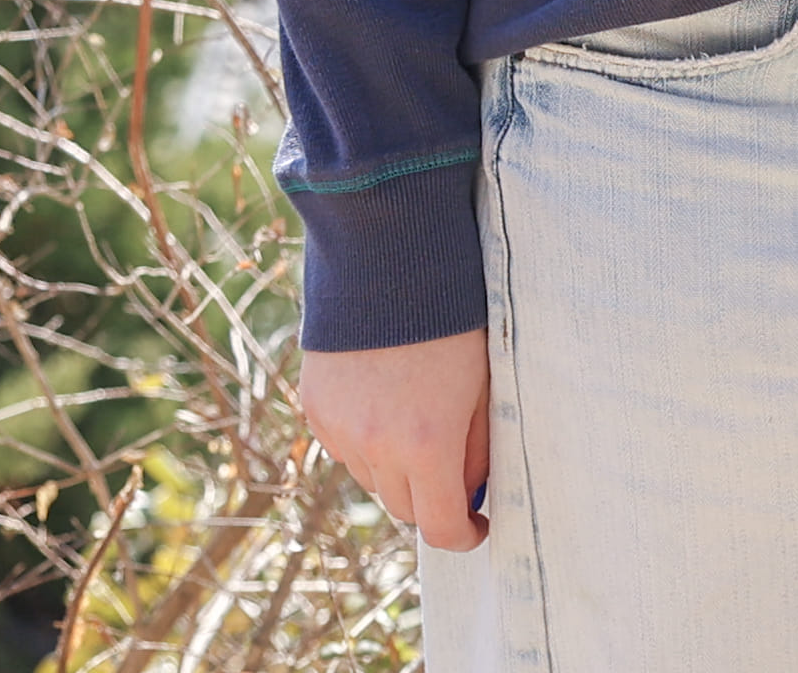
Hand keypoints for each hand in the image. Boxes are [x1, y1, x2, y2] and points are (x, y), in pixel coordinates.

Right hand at [305, 329, 491, 551]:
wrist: (389, 261)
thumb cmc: (453, 319)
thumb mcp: (482, 385)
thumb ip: (478, 448)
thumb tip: (471, 493)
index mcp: (427, 444)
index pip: (439, 526)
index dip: (462, 535)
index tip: (477, 527)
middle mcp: (376, 446)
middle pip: (403, 507)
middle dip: (430, 497)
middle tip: (451, 467)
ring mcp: (339, 430)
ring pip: (371, 478)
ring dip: (394, 468)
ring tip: (415, 416)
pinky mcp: (315, 409)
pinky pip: (343, 448)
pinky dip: (364, 440)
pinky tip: (382, 398)